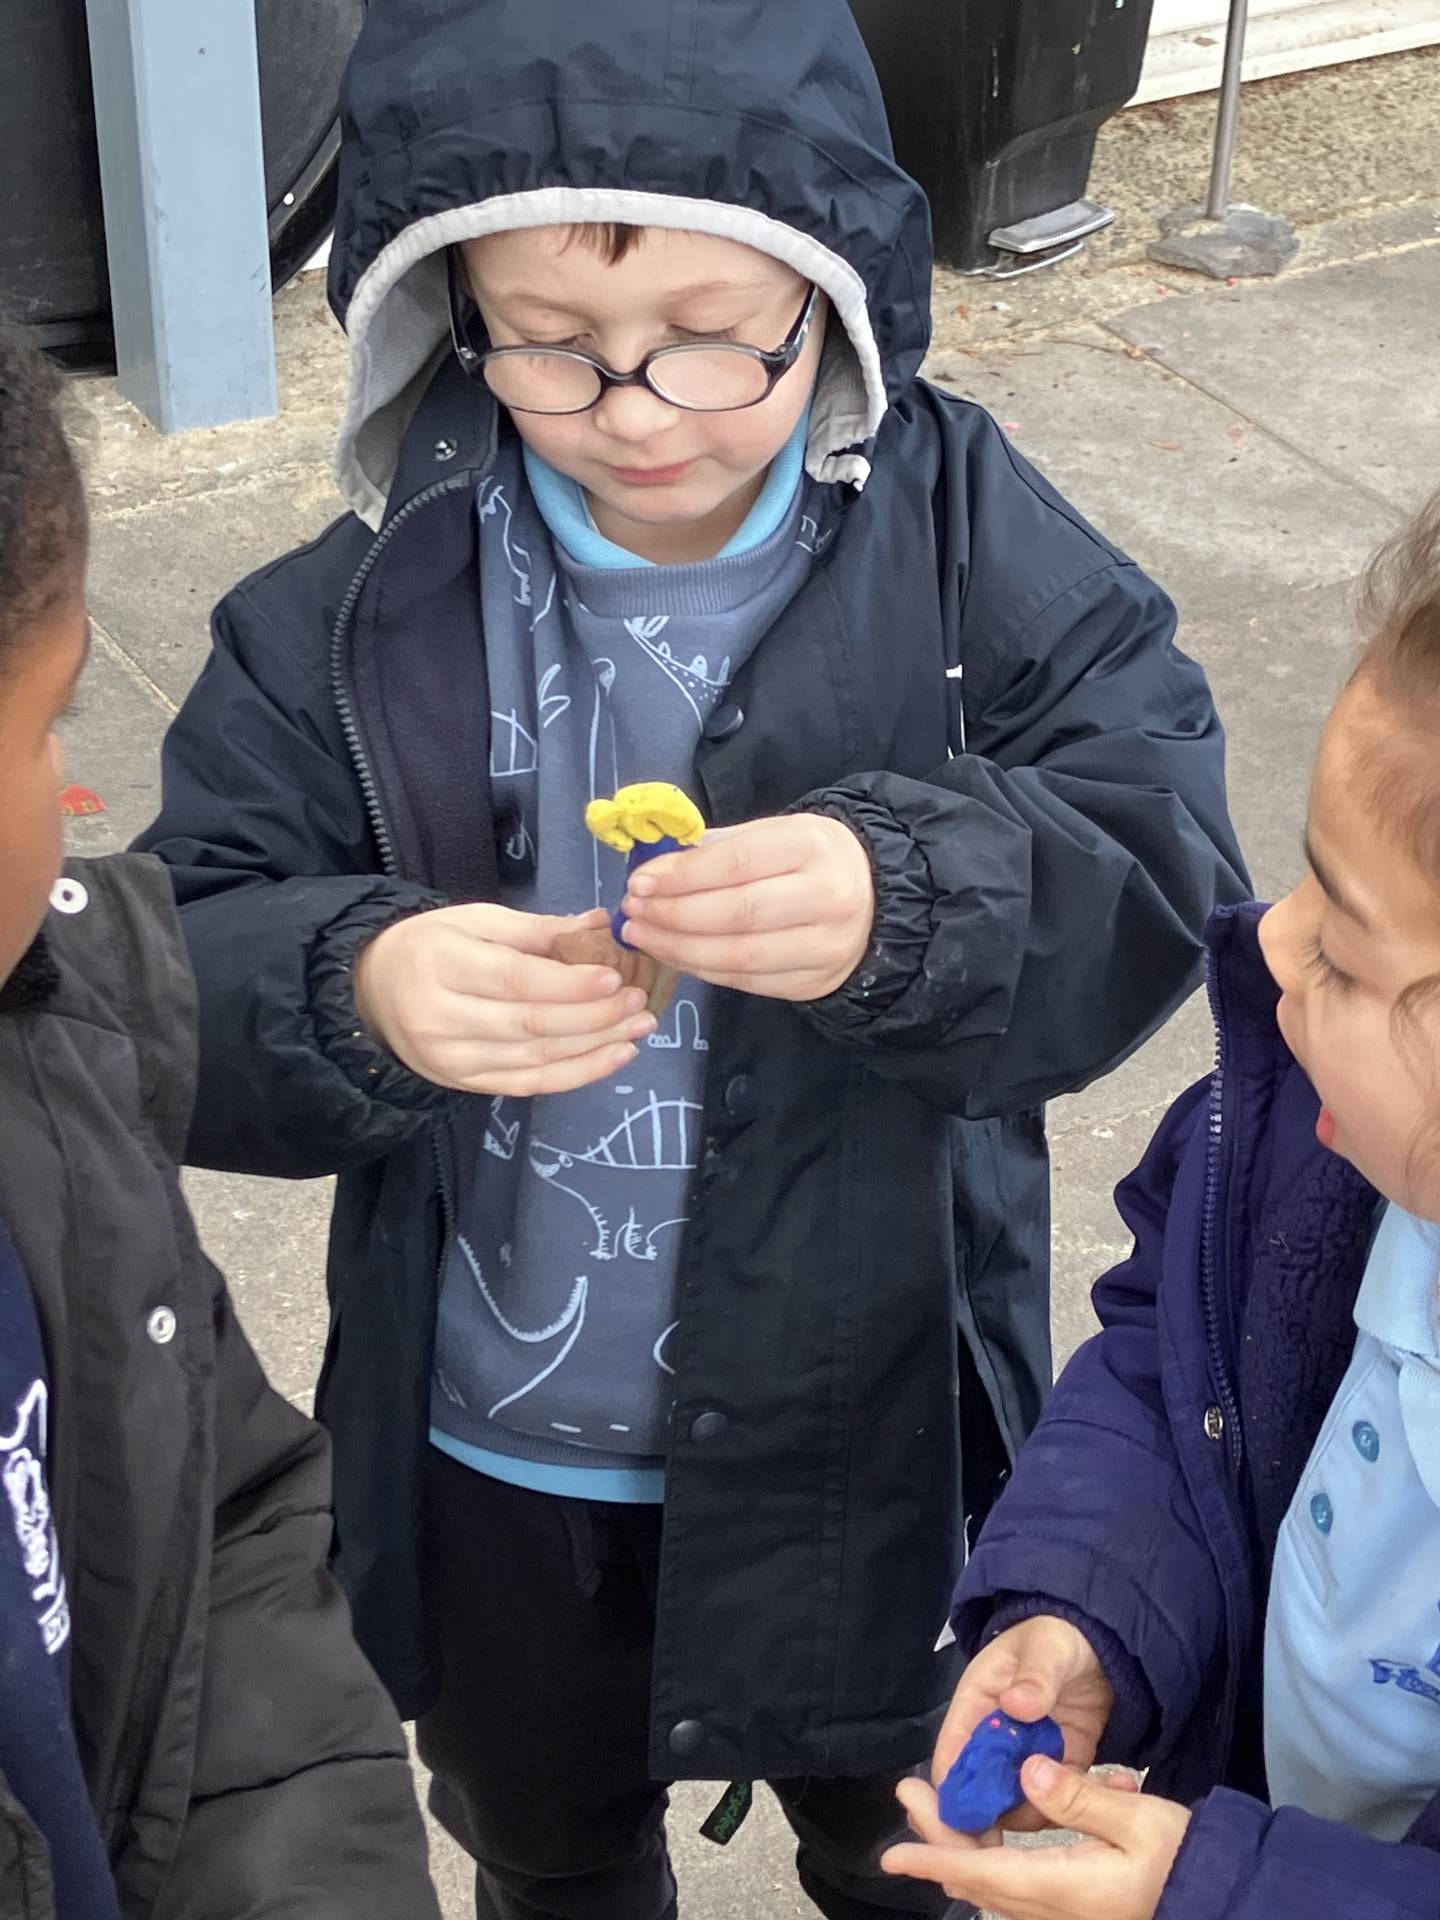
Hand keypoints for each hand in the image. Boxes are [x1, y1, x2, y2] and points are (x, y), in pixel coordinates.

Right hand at [353, 905, 655, 1095]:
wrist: (374, 993)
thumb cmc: (431, 947)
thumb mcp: (475, 921)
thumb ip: (538, 929)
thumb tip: (602, 924)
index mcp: (441, 965)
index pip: (514, 980)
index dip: (568, 984)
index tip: (615, 979)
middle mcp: (442, 1019)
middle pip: (530, 1024)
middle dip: (593, 1017)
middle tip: (639, 1004)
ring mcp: (452, 1060)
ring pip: (535, 1060)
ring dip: (594, 1047)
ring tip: (637, 1030)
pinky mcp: (465, 1085)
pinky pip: (529, 1085)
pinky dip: (577, 1074)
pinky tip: (613, 1057)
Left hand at [618, 814, 874, 1000]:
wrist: (872, 898)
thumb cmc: (807, 858)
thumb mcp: (772, 834)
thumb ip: (716, 849)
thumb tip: (653, 868)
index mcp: (812, 847)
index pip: (736, 864)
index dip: (681, 877)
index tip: (638, 883)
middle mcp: (826, 898)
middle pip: (735, 914)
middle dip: (672, 916)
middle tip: (633, 914)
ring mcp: (824, 947)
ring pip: (737, 956)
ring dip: (678, 949)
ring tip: (642, 936)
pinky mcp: (814, 982)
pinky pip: (746, 982)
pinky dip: (702, 969)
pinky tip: (675, 955)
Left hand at [883, 1760, 1189, 1919]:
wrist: (1222, 1903)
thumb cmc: (1184, 1862)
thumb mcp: (1137, 1821)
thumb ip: (1077, 1796)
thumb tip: (1028, 1770)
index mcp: (1063, 1890)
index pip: (981, 1874)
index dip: (933, 1859)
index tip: (892, 1855)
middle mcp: (1054, 1914)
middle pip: (978, 1880)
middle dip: (937, 1840)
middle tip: (910, 1792)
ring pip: (994, 1891)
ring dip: (960, 1852)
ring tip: (938, 1811)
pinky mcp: (1075, 1916)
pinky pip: (1016, 1896)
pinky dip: (990, 1868)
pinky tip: (986, 1843)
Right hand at [933, 1616, 1117, 1830]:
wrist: (1100, 1639)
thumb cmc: (1057, 1635)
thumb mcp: (1046, 1647)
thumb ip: (1035, 1676)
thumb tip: (1016, 1706)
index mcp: (976, 1704)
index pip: (953, 1756)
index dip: (956, 1793)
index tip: (971, 1825)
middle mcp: (995, 1737)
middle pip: (980, 1791)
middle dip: (994, 1818)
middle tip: (1020, 1840)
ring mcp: (1028, 1755)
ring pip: (1018, 1802)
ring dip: (1042, 1814)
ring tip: (1080, 1808)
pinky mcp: (1061, 1765)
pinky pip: (1059, 1797)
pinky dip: (1077, 1804)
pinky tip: (1108, 1796)